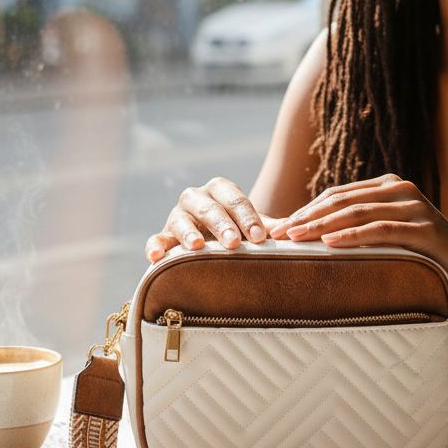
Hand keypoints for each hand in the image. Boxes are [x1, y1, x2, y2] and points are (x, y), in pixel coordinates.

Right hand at [145, 177, 272, 262]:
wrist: (211, 240)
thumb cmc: (237, 231)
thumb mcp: (252, 227)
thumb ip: (270, 227)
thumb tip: (293, 230)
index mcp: (221, 190)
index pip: (236, 200)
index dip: (248, 218)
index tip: (260, 238)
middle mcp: (196, 197)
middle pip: (209, 207)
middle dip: (222, 224)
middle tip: (233, 243)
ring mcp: (177, 215)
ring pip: (181, 220)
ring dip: (189, 233)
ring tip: (197, 246)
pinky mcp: (163, 235)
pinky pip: (156, 239)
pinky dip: (154, 246)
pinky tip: (156, 257)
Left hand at [268, 173, 447, 302]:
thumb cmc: (424, 258)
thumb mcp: (388, 238)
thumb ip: (359, 229)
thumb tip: (309, 237)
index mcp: (388, 186)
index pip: (337, 195)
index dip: (306, 210)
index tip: (278, 228)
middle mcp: (401, 190)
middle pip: (343, 201)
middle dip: (307, 217)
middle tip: (278, 234)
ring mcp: (415, 207)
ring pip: (358, 213)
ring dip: (322, 226)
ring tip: (295, 239)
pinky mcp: (426, 228)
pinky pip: (381, 230)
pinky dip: (352, 236)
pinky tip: (329, 244)